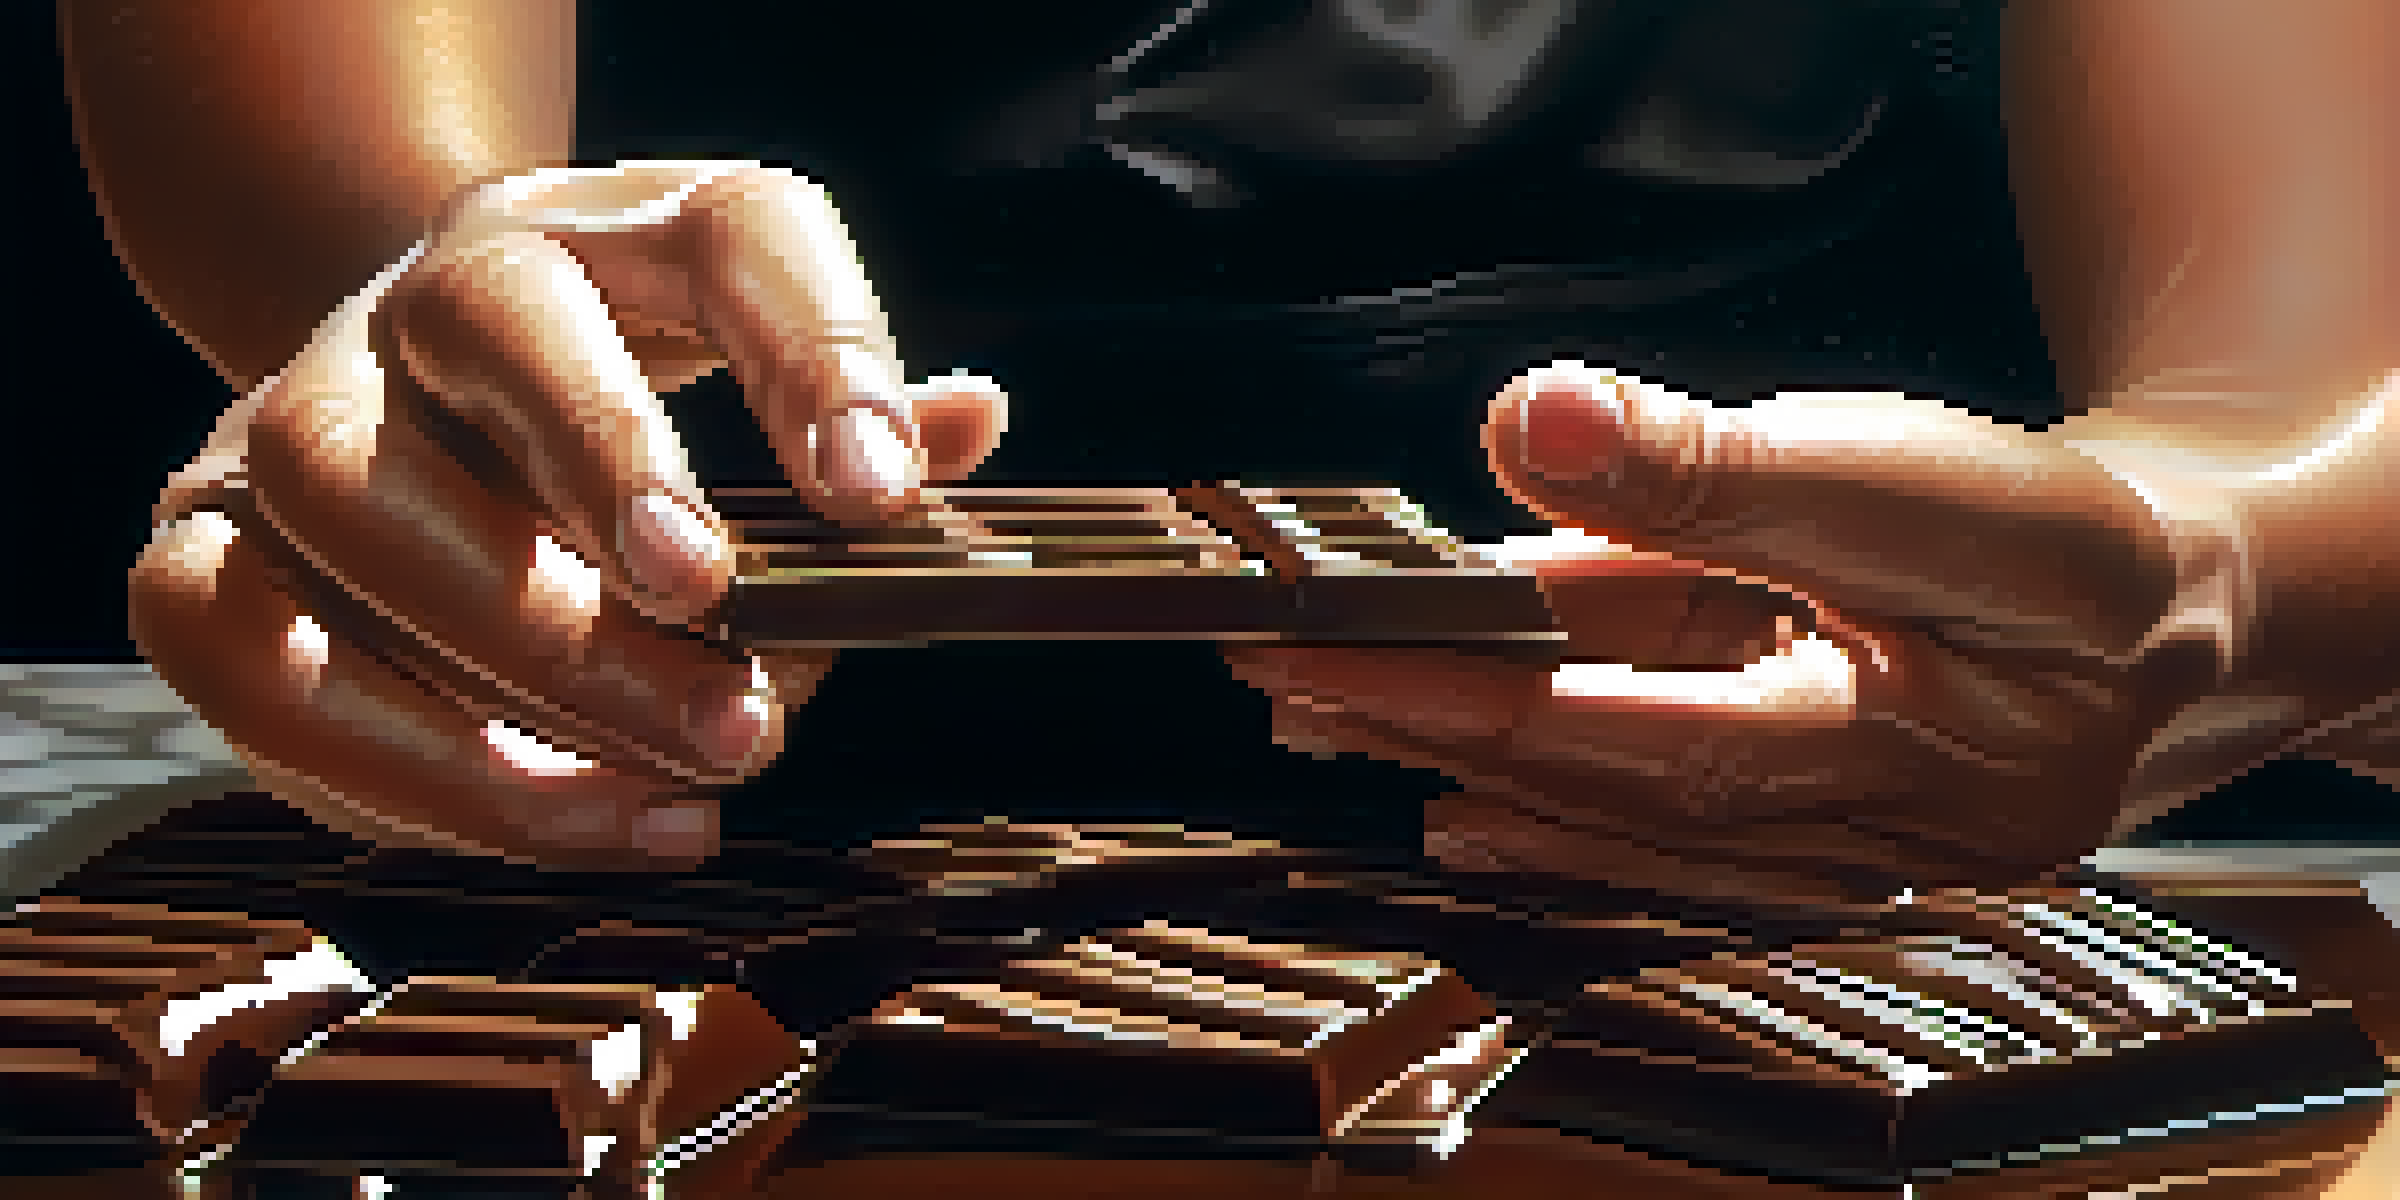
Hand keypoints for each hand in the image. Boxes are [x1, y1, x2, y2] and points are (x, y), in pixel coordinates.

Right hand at [129, 163, 1006, 870]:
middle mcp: (439, 289)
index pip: (730, 235)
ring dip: (521, 677)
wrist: (415, 415)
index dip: (816, 354)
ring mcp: (295, 405)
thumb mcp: (753, 418)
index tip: (881, 493)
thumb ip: (862, 433)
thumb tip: (964, 425)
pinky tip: (566, 824)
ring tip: (680, 796)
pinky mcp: (199, 545)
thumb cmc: (634, 428)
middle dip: (622, 514)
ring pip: (347, 502)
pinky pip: (251, 657)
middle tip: (751, 699)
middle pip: (504, 334)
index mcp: (615, 233)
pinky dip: (405, 769)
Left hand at [1228, 361, 2398, 910]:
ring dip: (1469, 766)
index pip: (1685, 704)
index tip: (1342, 629)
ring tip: (1325, 720)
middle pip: (1633, 777)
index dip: (1498, 672)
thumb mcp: (1906, 466)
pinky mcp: (1839, 868)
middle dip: (1440, 719)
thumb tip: (1539, 424)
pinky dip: (1554, 828)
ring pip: (1640, 824)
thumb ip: (1717, 462)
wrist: (2175, 626)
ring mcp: (1872, 863)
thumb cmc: (2055, 543)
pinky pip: (1676, 860)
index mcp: (1952, 703)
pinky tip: (1456, 812)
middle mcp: (1907, 819)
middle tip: (1283, 670)